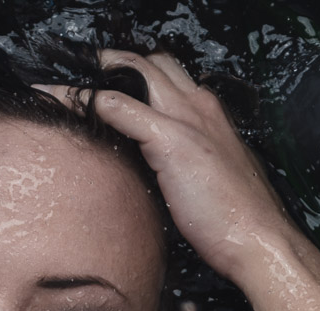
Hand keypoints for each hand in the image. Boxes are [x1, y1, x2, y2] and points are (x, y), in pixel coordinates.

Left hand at [38, 50, 294, 280]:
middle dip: (116, 62)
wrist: (259, 239)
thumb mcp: (208, 179)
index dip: (137, 75)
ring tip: (60, 85)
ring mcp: (186, 119)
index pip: (169, 75)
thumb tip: (153, 170)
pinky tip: (67, 106)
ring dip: (98, 73)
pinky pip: (121, 107)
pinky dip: (90, 101)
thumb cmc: (236, 218)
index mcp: (211, 114)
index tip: (110, 85)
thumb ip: (183, 163)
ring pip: (135, 72)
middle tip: (81, 76)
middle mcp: (199, 106)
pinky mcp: (171, 139)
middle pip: (153, 62)